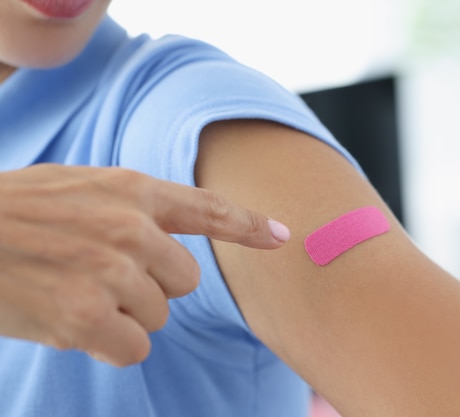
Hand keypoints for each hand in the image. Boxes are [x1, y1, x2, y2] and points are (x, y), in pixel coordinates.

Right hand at [0, 164, 289, 365]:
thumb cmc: (14, 214)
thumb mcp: (79, 189)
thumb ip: (130, 207)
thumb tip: (173, 242)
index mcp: (129, 190)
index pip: (206, 208)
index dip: (248, 225)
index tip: (284, 237)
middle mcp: (128, 228)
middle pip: (186, 280)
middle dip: (152, 287)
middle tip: (101, 277)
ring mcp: (109, 272)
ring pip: (158, 315)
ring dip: (124, 315)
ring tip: (75, 292)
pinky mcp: (86, 317)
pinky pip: (134, 346)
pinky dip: (109, 344)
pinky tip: (71, 322)